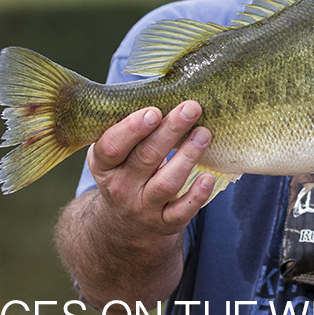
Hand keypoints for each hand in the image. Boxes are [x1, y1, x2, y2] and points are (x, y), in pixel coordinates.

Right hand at [87, 102, 214, 237]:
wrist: (122, 226)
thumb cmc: (124, 172)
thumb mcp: (113, 154)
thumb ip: (128, 128)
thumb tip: (161, 88)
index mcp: (104, 165)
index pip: (111, 147)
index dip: (131, 129)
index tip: (154, 111)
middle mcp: (120, 188)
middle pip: (145, 158)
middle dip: (170, 131)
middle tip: (191, 108)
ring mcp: (142, 208)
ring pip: (166, 183)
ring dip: (188, 156)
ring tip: (204, 134)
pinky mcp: (164, 223)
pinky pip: (181, 211)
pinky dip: (197, 195)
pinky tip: (209, 177)